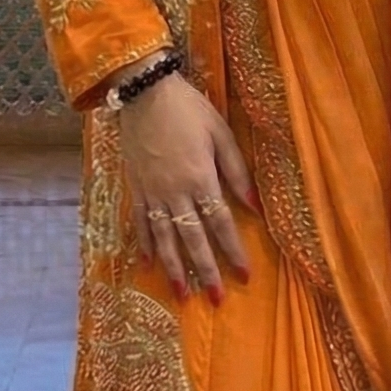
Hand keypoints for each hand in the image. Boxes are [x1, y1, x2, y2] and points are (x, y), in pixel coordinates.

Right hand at [115, 68, 253, 302]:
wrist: (143, 91)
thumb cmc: (188, 108)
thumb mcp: (220, 133)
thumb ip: (237, 171)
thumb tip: (255, 206)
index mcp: (200, 178)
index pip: (221, 223)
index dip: (233, 251)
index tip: (245, 275)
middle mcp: (175, 192)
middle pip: (193, 239)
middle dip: (206, 270)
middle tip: (216, 299)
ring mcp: (152, 192)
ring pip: (164, 238)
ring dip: (175, 268)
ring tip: (182, 294)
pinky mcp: (135, 187)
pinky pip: (140, 222)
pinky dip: (145, 244)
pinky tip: (149, 264)